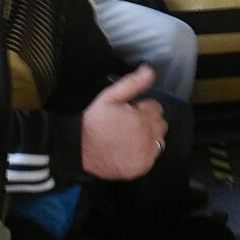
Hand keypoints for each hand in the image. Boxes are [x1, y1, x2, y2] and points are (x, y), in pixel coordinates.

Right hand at [80, 65, 168, 179]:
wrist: (78, 148)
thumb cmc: (94, 120)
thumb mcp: (110, 96)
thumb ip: (133, 83)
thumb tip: (149, 71)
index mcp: (142, 119)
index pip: (156, 108)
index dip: (141, 108)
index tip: (128, 111)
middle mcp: (147, 138)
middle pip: (160, 125)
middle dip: (148, 121)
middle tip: (128, 124)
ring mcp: (145, 155)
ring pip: (159, 141)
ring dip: (149, 137)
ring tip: (129, 137)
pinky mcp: (140, 168)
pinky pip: (152, 157)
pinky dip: (144, 153)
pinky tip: (128, 149)